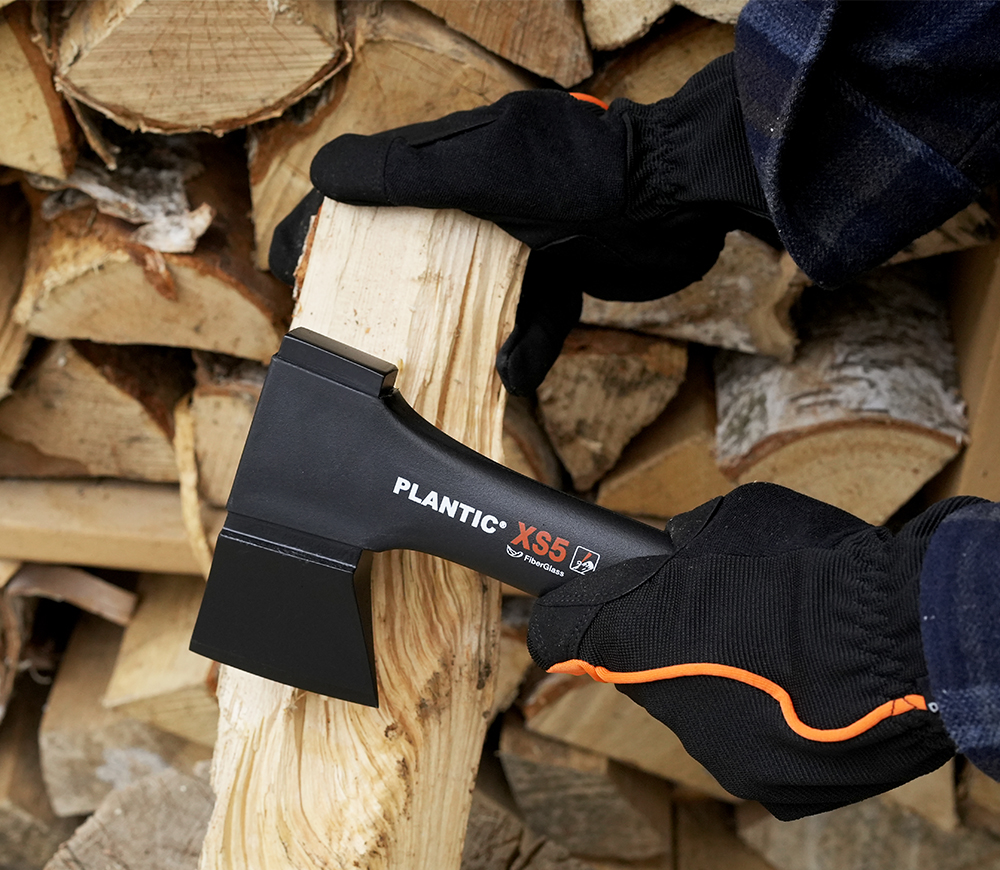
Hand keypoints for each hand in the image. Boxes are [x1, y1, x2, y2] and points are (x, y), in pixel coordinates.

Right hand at [270, 54, 778, 395]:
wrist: (689, 198)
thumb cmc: (592, 172)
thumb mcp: (495, 164)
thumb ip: (414, 171)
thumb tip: (327, 176)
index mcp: (452, 160)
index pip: (366, 191)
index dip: (325, 229)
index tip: (292, 275)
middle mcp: (479, 198)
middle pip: (412, 253)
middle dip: (388, 300)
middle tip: (357, 345)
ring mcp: (521, 239)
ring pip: (467, 300)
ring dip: (460, 341)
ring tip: (444, 378)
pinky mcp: (559, 275)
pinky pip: (526, 320)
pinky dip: (523, 348)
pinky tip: (515, 372)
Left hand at [527, 483, 983, 819]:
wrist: (908, 643)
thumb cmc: (819, 567)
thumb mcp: (734, 520)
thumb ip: (682, 544)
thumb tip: (665, 554)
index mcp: (638, 629)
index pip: (557, 630)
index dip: (565, 613)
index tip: (566, 605)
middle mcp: (661, 700)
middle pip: (635, 672)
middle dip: (659, 645)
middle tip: (712, 618)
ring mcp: (710, 749)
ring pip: (691, 710)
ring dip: (716, 682)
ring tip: (775, 653)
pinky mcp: (759, 784)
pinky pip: (741, 741)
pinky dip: (759, 718)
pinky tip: (799, 692)